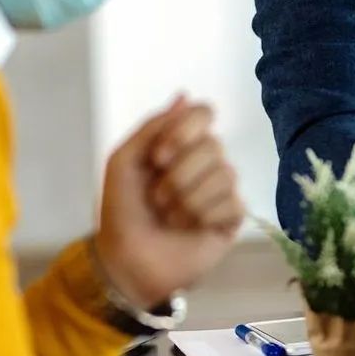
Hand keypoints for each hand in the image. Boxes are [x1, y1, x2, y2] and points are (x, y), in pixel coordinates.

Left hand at [96, 95, 245, 306]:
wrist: (127, 260)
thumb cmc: (122, 210)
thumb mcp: (124, 161)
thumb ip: (152, 127)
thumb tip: (183, 95)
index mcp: (182, 143)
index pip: (204, 113)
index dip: (183, 133)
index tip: (158, 159)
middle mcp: (207, 161)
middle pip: (213, 146)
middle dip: (178, 176)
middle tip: (157, 199)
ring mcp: (222, 189)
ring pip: (224, 176)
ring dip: (186, 201)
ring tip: (170, 218)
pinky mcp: (232, 217)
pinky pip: (232, 203)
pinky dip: (202, 217)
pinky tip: (190, 228)